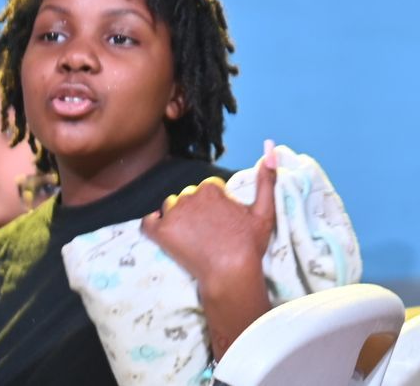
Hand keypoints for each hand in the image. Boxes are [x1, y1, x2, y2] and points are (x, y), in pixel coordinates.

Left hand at [143, 146, 275, 290]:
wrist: (231, 274)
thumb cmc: (249, 244)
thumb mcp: (265, 210)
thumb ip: (267, 178)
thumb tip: (270, 146)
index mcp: (212, 189)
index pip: (208, 188)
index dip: (217, 204)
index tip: (224, 220)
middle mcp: (190, 197)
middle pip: (189, 196)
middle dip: (198, 209)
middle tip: (210, 231)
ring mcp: (173, 215)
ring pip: (171, 207)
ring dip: (179, 216)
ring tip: (193, 235)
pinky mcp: (161, 234)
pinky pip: (148, 222)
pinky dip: (154, 224)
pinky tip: (165, 231)